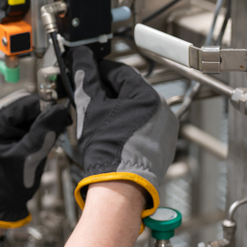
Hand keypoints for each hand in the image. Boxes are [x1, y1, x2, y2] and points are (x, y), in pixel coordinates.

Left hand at [0, 91, 70, 227]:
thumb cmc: (6, 186)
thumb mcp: (29, 158)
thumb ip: (43, 132)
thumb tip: (59, 110)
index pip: (21, 104)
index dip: (43, 109)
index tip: (60, 117)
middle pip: (22, 106)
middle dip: (40, 117)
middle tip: (54, 132)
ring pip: (23, 114)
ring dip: (38, 125)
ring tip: (45, 142)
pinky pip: (20, 123)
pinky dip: (33, 131)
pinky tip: (38, 144)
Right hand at [67, 46, 177, 216]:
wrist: (121, 187)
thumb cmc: (108, 151)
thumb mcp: (91, 109)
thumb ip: (85, 79)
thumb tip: (81, 59)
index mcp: (148, 96)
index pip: (121, 71)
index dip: (100, 71)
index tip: (87, 75)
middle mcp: (162, 109)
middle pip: (131, 90)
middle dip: (109, 92)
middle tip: (90, 99)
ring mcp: (165, 128)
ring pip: (138, 108)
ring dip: (119, 109)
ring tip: (100, 120)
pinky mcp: (164, 145)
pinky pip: (145, 126)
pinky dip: (130, 125)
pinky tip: (114, 135)